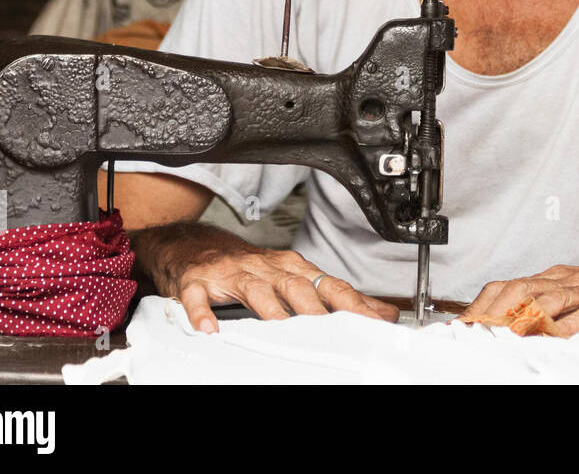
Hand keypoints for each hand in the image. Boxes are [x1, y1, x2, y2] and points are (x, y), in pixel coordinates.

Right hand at [134, 222, 397, 332]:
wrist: (195, 245)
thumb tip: (383, 312)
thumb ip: (338, 298)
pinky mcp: (199, 282)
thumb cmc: (252, 268)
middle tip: (330, 333)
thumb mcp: (295, 278)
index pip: (331, 286)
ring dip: (269, 309)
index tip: (373, 323)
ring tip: (279, 329)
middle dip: (315, 308)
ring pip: (255, 288)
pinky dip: (203, 312)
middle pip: (297, 285)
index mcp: (294, 268)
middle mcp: (268, 268)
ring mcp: (233, 274)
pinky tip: (209, 329)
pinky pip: (200, 297)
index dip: (353, 304)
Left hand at [460, 244, 578, 335]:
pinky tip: (551, 339)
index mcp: (557, 279)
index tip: (458, 328)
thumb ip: (554, 314)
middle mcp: (568, 281)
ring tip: (495, 339)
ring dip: (516, 321)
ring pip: (544, 300)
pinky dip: (566, 328)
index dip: (478, 308)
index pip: (505, 288)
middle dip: (488, 315)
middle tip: (467, 337)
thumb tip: (517, 336)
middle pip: (516, 292)